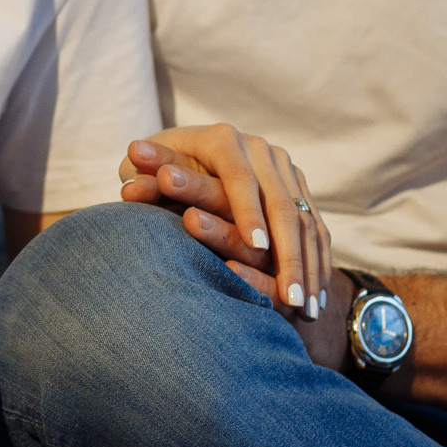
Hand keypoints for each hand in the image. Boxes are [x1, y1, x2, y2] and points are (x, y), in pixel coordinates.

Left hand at [118, 125, 330, 319]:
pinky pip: (316, 227)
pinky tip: (315, 301)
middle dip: (288, 251)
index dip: (248, 211)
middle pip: (281, 203)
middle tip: (290, 296)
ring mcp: (285, 167)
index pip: (238, 176)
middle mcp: (260, 149)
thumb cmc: (164, 170)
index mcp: (222, 138)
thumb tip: (129, 190)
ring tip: (305, 308)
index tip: (255, 244)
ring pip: (304, 221)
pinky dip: (317, 265)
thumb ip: (141, 180)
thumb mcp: (147, 172)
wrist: (198, 155)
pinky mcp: (299, 185)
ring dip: (307, 267)